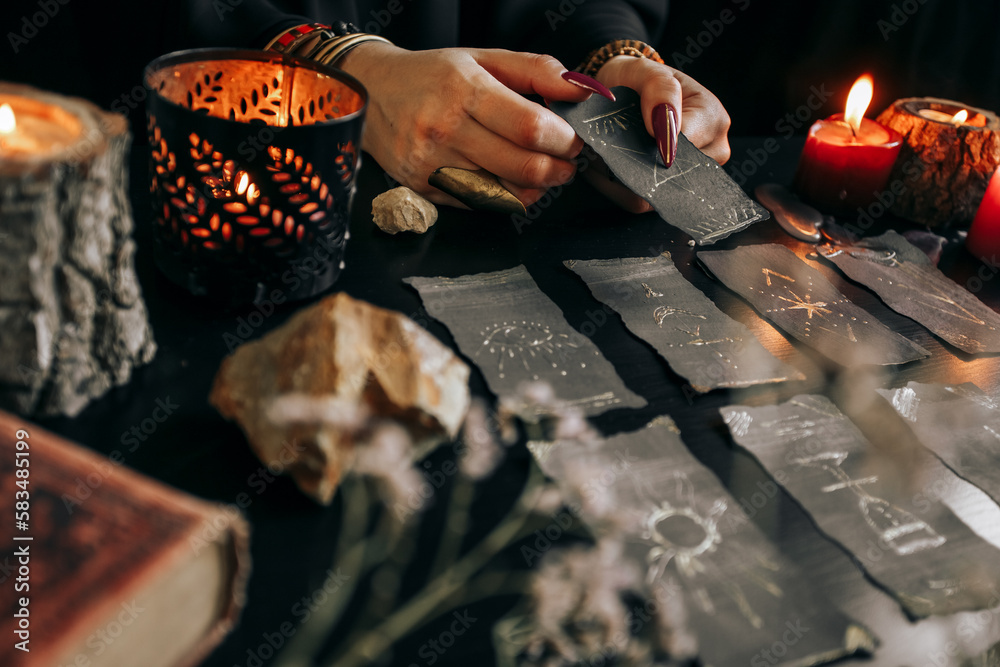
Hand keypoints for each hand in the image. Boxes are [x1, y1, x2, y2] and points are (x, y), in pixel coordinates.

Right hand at [339, 43, 590, 207]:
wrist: (368, 92)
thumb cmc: (431, 75)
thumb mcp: (482, 58)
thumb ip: (536, 71)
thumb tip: (584, 90)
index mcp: (464, 88)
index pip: (530, 127)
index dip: (563, 140)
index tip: (573, 140)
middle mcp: (445, 128)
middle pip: (522, 166)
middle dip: (557, 170)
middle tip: (566, 163)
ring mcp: (431, 163)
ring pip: (504, 193)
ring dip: (534, 189)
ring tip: (540, 172)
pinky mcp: (423, 188)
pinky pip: (479, 203)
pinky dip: (504, 198)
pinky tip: (509, 182)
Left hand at [585, 56, 731, 212]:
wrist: (620, 90)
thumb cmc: (635, 79)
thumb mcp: (644, 71)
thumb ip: (660, 91)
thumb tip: (664, 134)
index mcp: (713, 119)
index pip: (684, 149)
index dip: (651, 148)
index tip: (621, 136)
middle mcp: (712, 153)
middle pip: (671, 177)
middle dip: (634, 164)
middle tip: (607, 145)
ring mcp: (692, 177)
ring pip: (654, 196)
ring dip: (622, 178)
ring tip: (606, 154)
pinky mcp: (668, 193)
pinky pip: (641, 202)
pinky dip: (617, 187)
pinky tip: (607, 167)